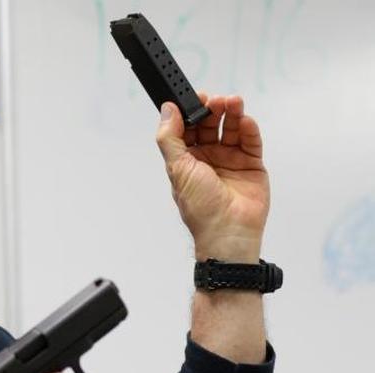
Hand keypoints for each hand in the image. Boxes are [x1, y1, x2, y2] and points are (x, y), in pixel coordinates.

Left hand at [155, 93, 269, 262]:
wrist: (228, 230)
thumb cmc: (200, 206)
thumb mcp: (177, 168)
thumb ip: (170, 137)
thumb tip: (167, 110)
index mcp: (187, 160)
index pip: (187, 128)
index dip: (190, 111)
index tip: (193, 96)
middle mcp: (208, 158)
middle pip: (210, 124)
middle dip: (212, 109)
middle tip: (215, 99)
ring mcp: (230, 160)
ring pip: (231, 128)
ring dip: (232, 113)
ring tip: (233, 101)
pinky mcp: (251, 164)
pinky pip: (251, 141)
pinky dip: (249, 128)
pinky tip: (245, 120)